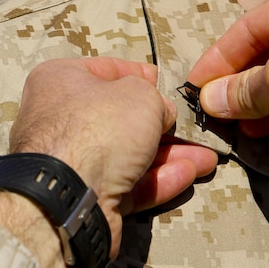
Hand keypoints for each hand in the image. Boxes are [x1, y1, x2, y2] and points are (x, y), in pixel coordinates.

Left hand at [8, 57, 217, 251]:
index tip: (166, 82)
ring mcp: (73, 162)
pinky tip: (190, 174)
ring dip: (170, 155)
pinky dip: (159, 179)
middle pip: (121, 118)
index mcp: (60, 82)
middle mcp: (61, 119)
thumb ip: (155, 99)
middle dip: (163, 124)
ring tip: (208, 156)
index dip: (140, 75)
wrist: (70, 196)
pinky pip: (129, 184)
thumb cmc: (100, 127)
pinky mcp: (87, 197)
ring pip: (129, 154)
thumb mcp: (139, 96)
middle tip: (196, 127)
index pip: (106, 71)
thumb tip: (161, 113)